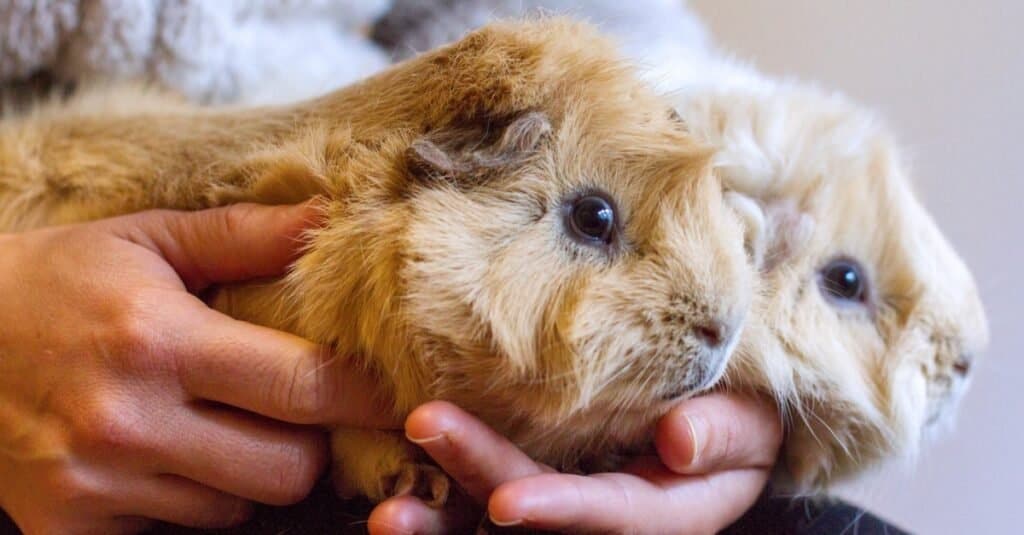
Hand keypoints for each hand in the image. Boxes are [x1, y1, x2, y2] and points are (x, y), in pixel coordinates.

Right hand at [0, 203, 394, 533]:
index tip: (396, 392)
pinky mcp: (69, 527)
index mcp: (160, 340)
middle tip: (289, 410)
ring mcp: (96, 484)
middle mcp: (130, 421)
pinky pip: (176, 534)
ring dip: (246, 474)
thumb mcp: (146, 240)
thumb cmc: (57, 280)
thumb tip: (329, 219)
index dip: (364, 396)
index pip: (303, 386)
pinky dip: (190, 502)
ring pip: (237, 508)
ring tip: (212, 425)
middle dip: (309, 444)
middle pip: (288, 470)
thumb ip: (244, 235)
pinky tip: (166, 458)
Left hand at [368, 394, 780, 533]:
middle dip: (480, 473)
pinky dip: (437, 491)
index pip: (608, 514)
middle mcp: (597, 514)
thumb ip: (726, 436)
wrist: (712, 425)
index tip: (509, 502)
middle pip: (532, 508)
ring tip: (382, 512)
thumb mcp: (751, 429)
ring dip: (438, 514)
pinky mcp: (529, 478)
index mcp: (656, 510)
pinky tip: (388, 479)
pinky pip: (475, 496)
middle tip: (424, 425)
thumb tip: (679, 441)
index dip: (561, 511)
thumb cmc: (736, 422)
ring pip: (489, 516)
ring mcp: (557, 501)